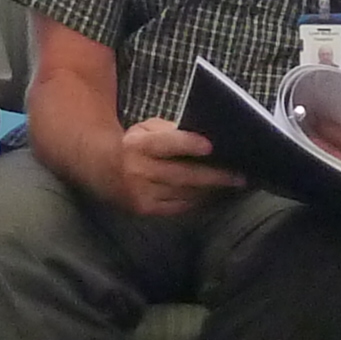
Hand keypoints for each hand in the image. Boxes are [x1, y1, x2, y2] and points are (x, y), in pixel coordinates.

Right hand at [107, 115, 239, 219]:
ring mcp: (142, 193)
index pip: (166, 143)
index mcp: (138, 145)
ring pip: (185, 194)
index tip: (211, 146)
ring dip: (211, 191)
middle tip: (240, 176)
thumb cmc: (133, 145)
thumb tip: (205, 137)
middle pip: (183, 175)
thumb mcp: (145, 130)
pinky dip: (198, 202)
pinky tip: (213, 196)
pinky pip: (178, 207)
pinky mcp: (145, 209)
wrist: (100, 170)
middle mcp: (139, 170)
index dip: (188, 144)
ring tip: (233, 186)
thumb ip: (171, 132)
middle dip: (214, 176)